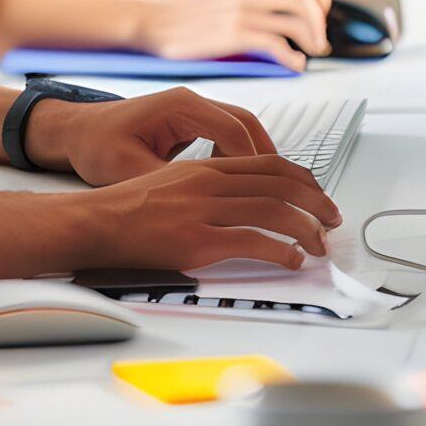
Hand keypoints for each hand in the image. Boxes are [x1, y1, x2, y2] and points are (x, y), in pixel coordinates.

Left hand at [27, 85, 275, 186]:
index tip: (266, 190)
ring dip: (257, 158)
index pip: (232, 129)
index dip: (252, 162)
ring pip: (241, 129)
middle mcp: (190, 103)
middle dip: (267, 158)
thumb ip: (167, 183)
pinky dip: (241, 157)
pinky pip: (227, 136)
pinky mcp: (189, 123)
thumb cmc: (95, 145)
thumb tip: (201, 203)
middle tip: (282, 191)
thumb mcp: (129, 170)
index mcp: (179, 106)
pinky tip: (243, 184)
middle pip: (246, 124)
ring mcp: (191, 111)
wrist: (75, 133)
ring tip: (271, 191)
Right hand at [76, 153, 343, 269]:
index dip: (303, 180)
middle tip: (332, 220)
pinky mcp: (196, 240)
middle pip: (279, 185)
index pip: (269, 165)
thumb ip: (210, 187)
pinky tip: (292, 260)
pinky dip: (280, 251)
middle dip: (315, 203)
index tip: (319, 196)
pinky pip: (251, 242)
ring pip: (272, 211)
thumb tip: (247, 203)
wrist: (93, 221)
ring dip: (305, 229)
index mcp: (205, 168)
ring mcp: (202, 210)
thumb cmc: (127, 209)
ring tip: (319, 245)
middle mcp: (208, 182)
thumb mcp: (174, 183)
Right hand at [136, 0, 333, 69]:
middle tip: (319, 43)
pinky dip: (293, 58)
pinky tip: (292, 65)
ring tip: (309, 55)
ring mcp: (242, 12)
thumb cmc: (189, 15)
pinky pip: (276, 44)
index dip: (323, 6)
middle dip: (322, 23)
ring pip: (297, 20)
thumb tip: (292, 15)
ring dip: (313, 41)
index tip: (320, 24)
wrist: (153, 21)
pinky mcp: (232, 35)